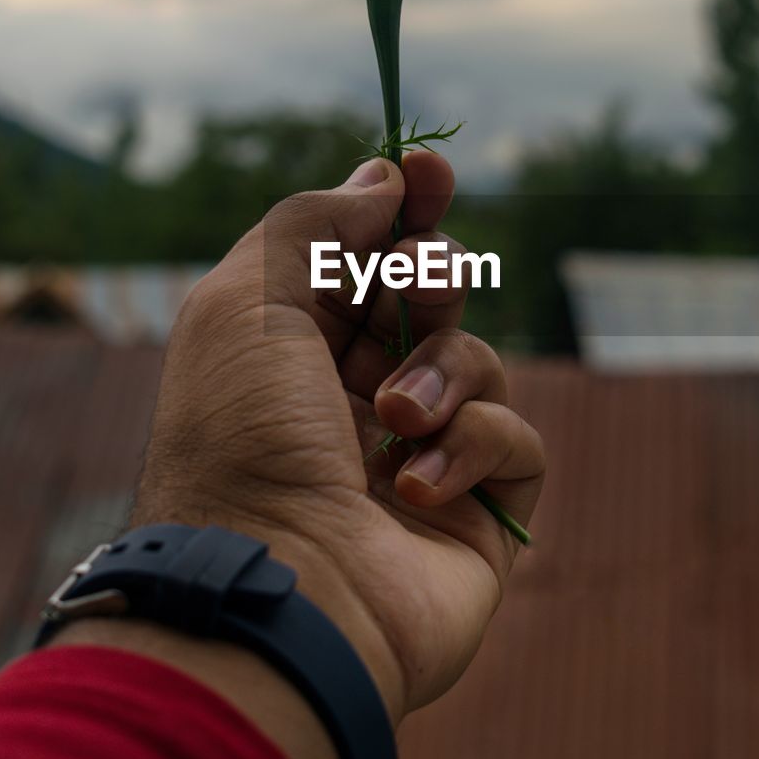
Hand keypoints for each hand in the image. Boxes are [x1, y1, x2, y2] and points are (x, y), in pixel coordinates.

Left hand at [134, 153, 544, 721]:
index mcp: (289, 357)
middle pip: (428, 301)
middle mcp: (349, 404)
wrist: (276, 594)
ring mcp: (417, 461)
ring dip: (439, 374)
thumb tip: (382, 179)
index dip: (397, 209)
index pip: (360, 263)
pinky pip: (515, 441)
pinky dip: (471, 448)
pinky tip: (411, 489)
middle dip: (429, 278)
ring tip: (389, 418)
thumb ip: (316, 224)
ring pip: (477, 363)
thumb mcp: (247, 301)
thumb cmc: (243, 442)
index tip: (426, 164)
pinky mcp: (477, 517)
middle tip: (415, 284)